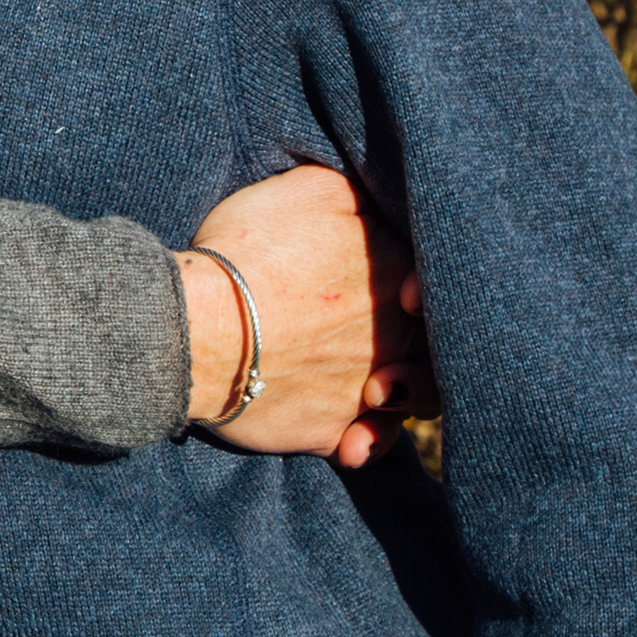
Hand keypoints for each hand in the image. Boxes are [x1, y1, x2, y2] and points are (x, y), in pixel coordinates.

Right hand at [180, 164, 431, 466]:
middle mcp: (399, 337)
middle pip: (437, 340)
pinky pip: (369, 448)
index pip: (438, 280)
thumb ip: (361, 191)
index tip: (394, 277)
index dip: (421, 279)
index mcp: (401, 273)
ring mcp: (369, 390)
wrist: (198, 325)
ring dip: (403, 393)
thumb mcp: (312, 188)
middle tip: (375, 323)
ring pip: (415, 399)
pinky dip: (365, 443)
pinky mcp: (334, 432)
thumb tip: (379, 196)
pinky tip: (353, 436)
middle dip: (416, 335)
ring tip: (374, 383)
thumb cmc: (249, 250)